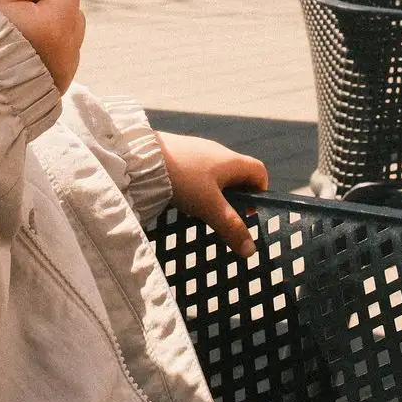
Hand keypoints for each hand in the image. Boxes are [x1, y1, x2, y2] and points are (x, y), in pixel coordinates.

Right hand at [0, 0, 85, 95]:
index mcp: (56, 25)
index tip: (15, 6)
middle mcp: (69, 50)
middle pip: (71, 14)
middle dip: (49, 13)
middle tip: (15, 22)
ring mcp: (66, 71)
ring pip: (68, 37)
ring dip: (49, 34)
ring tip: (17, 43)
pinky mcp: (60, 86)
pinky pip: (62, 60)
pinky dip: (47, 55)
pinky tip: (22, 60)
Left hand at [158, 131, 267, 256]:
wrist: (141, 157)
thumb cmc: (183, 179)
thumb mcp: (210, 207)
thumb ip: (231, 227)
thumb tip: (251, 250)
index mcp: (230, 161)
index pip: (258, 171)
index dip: (260, 192)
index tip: (249, 213)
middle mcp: (216, 152)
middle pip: (237, 175)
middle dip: (235, 198)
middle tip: (225, 219)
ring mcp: (196, 151)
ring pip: (215, 176)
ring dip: (215, 195)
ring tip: (203, 213)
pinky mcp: (178, 154)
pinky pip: (196, 172)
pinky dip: (197, 188)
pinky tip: (184, 199)